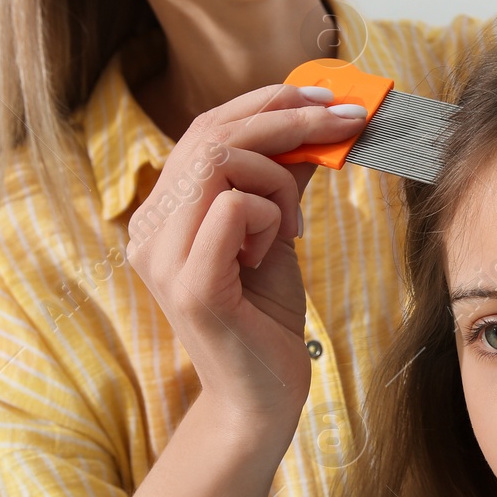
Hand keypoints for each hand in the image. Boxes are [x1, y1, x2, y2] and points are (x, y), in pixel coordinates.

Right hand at [123, 84, 367, 433]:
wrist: (261, 399)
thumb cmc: (265, 318)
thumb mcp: (276, 234)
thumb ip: (280, 181)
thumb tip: (312, 124)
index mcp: (163, 214)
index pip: (205, 129)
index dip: (266, 102)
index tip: (325, 97)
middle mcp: (150, 230)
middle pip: (210, 133)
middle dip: (287, 115)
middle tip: (347, 116)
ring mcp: (163, 257)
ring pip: (222, 160)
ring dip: (279, 180)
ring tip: (293, 226)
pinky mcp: (191, 284)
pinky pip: (235, 207)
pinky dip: (271, 217)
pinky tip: (273, 254)